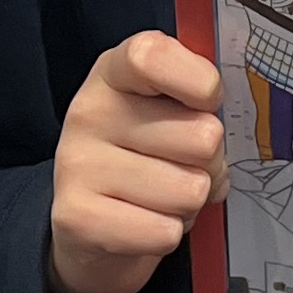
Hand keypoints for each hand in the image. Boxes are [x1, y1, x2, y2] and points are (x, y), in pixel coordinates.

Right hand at [50, 31, 224, 292]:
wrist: (90, 225)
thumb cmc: (144, 157)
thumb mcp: (168, 112)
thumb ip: (197, 102)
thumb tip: (217, 135)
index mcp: (114, 73)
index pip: (154, 56)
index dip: (200, 83)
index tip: (206, 103)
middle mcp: (88, 111)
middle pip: (202, 137)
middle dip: (208, 164)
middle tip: (179, 168)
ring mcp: (77, 164)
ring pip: (190, 191)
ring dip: (187, 205)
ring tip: (159, 199)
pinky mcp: (76, 217)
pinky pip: (165, 232)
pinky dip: (166, 235)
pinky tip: (142, 224)